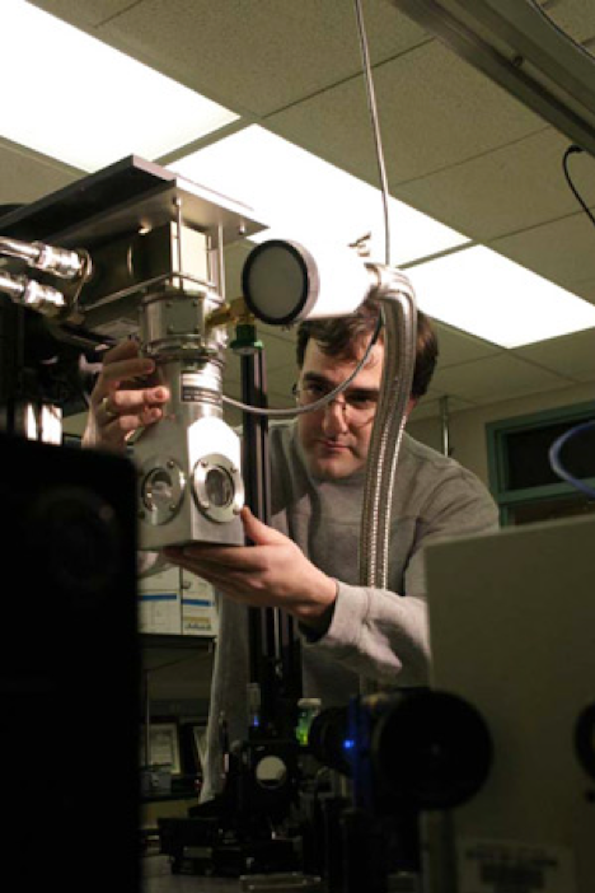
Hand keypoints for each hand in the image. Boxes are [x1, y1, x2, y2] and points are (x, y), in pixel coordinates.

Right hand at [82, 339, 169, 451]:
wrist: (101, 443)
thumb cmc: (118, 415)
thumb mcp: (127, 394)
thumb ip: (141, 381)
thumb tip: (164, 363)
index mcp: (106, 383)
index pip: (109, 361)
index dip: (121, 351)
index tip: (137, 345)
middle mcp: (101, 395)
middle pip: (109, 375)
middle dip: (131, 367)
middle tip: (151, 365)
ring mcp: (103, 413)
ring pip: (116, 400)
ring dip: (141, 395)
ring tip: (161, 394)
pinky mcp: (108, 433)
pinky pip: (122, 423)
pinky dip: (140, 418)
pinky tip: (155, 413)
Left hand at [165, 507, 337, 631]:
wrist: (301, 592)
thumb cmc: (292, 565)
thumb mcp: (280, 541)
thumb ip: (257, 528)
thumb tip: (241, 512)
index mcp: (261, 563)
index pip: (228, 557)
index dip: (205, 553)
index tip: (188, 548)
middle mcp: (250, 580)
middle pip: (213, 569)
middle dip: (189, 560)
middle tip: (169, 550)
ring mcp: (243, 592)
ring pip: (212, 578)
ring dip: (191, 568)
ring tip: (173, 557)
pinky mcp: (239, 597)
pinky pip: (217, 585)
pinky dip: (202, 575)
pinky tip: (191, 567)